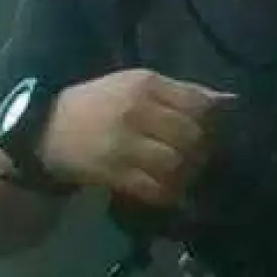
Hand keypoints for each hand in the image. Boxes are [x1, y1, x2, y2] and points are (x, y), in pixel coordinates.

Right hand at [39, 68, 232, 207]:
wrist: (47, 129)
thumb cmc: (97, 103)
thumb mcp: (134, 84)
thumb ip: (181, 92)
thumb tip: (230, 101)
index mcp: (144, 83)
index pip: (198, 104)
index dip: (212, 121)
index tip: (208, 130)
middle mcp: (135, 110)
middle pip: (191, 135)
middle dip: (200, 149)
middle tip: (196, 156)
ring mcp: (124, 143)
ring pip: (176, 164)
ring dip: (185, 173)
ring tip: (182, 173)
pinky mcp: (114, 172)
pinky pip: (156, 189)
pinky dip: (167, 192)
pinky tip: (165, 187)